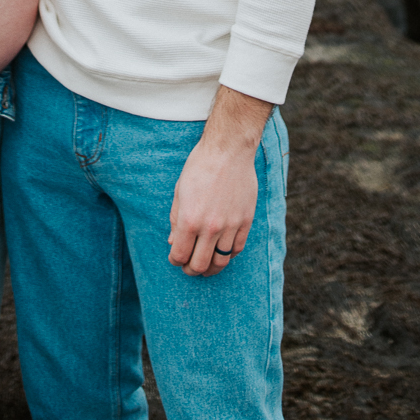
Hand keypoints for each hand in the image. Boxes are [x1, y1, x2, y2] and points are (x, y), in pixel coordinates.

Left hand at [168, 87, 272, 276]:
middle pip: (200, 264)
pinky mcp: (245, 221)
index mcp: (190, 219)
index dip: (175, 261)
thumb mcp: (180, 191)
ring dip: (210, 268)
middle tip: (188, 267)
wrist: (228, 150)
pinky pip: (237, 249)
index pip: (180, 255)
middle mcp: (210, 227)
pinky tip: (221, 252)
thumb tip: (174, 243)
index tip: (175, 258)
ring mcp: (230, 225)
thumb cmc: (200, 167)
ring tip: (205, 266)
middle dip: (191, 270)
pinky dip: (228, 256)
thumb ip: (175, 220)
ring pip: (221, 261)